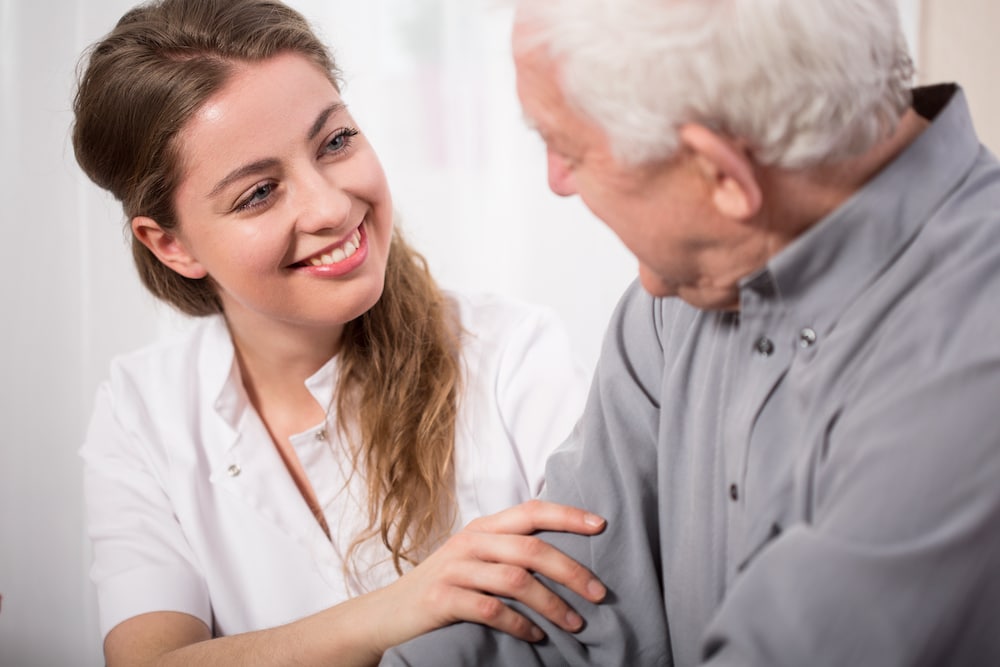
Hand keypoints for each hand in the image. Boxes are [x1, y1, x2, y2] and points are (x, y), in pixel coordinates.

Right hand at [375, 499, 606, 648]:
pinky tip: (536, 636)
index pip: (531, 511)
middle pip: (531, 549)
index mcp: (482, 528)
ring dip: (552, 604)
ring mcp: (454, 570)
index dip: (567, 514)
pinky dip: (520, 624)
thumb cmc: (443, 588)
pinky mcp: (441, 599)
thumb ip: (508, 552)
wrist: (387, 615)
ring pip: (516, 580)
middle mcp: (470, 542)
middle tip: (599, 593)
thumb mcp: (473, 560)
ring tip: (575, 623)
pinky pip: (491, 610)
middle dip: (571, 570)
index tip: (601, 525)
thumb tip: (565, 558)